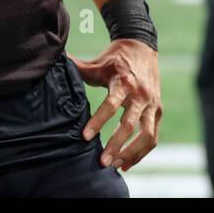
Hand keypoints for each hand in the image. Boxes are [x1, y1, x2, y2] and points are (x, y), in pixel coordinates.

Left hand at [70, 39, 161, 171]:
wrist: (142, 46)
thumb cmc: (115, 58)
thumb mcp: (98, 63)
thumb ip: (77, 68)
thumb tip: (55, 63)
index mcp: (124, 82)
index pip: (111, 104)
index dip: (98, 121)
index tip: (85, 137)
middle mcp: (140, 94)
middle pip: (130, 124)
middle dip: (116, 145)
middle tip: (102, 162)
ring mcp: (152, 104)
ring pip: (147, 135)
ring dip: (132, 153)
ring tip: (115, 166)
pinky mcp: (158, 111)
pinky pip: (153, 136)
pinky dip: (142, 152)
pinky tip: (126, 164)